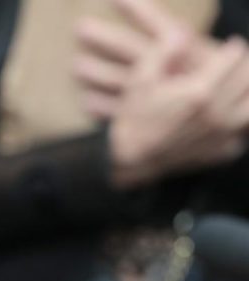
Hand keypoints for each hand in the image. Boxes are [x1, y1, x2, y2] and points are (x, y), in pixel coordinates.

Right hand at [73, 0, 248, 187]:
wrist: (130, 159)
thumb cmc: (133, 118)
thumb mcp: (140, 79)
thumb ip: (163, 52)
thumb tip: (181, 35)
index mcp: (199, 91)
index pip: (233, 59)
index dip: (233, 48)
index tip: (230, 46)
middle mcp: (217, 113)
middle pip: (248, 79)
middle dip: (244, 67)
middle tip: (234, 64)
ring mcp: (222, 134)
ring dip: (245, 94)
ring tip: (235, 89)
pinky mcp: (222, 151)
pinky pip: (240, 134)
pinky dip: (235, 124)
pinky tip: (222, 120)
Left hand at [74, 0, 211, 118]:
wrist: (239, 113)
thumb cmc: (221, 77)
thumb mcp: (203, 53)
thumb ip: (175, 39)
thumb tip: (158, 25)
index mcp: (186, 51)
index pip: (159, 24)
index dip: (137, 10)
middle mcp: (171, 70)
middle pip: (133, 50)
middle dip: (106, 38)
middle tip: (80, 28)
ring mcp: (161, 96)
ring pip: (124, 82)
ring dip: (98, 73)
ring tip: (76, 66)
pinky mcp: (155, 118)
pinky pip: (124, 113)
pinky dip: (104, 107)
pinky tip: (86, 101)